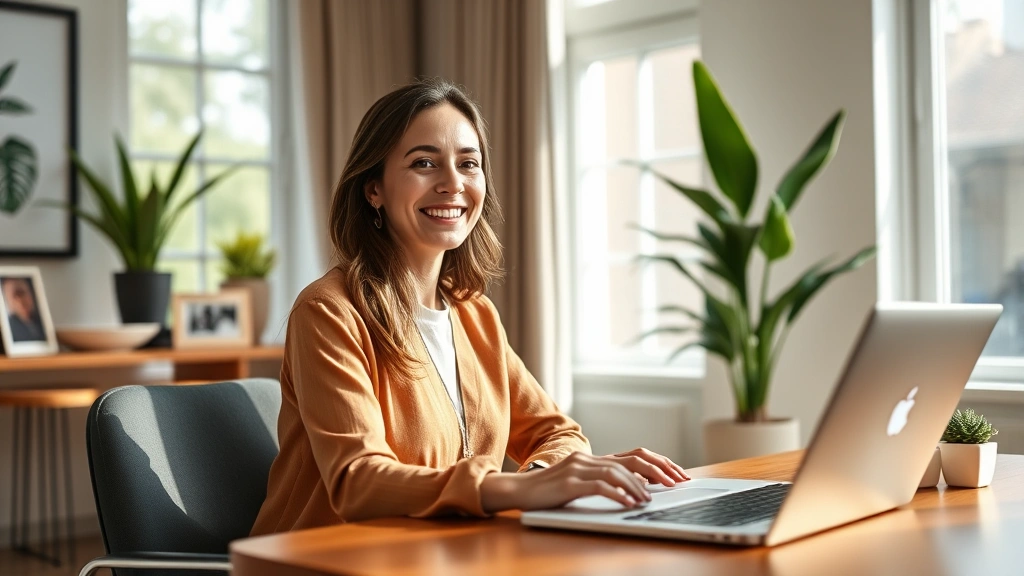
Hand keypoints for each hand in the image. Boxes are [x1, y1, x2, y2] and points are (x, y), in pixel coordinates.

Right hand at [480, 448, 688, 511]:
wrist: (517, 491)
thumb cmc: (548, 492)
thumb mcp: (579, 483)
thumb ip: (601, 481)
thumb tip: (633, 489)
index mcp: (594, 457)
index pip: (635, 454)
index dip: (659, 463)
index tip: (677, 475)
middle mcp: (589, 458)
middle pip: (633, 459)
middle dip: (659, 471)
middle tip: (676, 484)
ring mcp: (579, 468)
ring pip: (618, 472)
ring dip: (639, 487)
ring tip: (650, 500)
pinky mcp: (570, 483)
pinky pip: (600, 486)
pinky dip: (619, 495)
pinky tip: (629, 504)